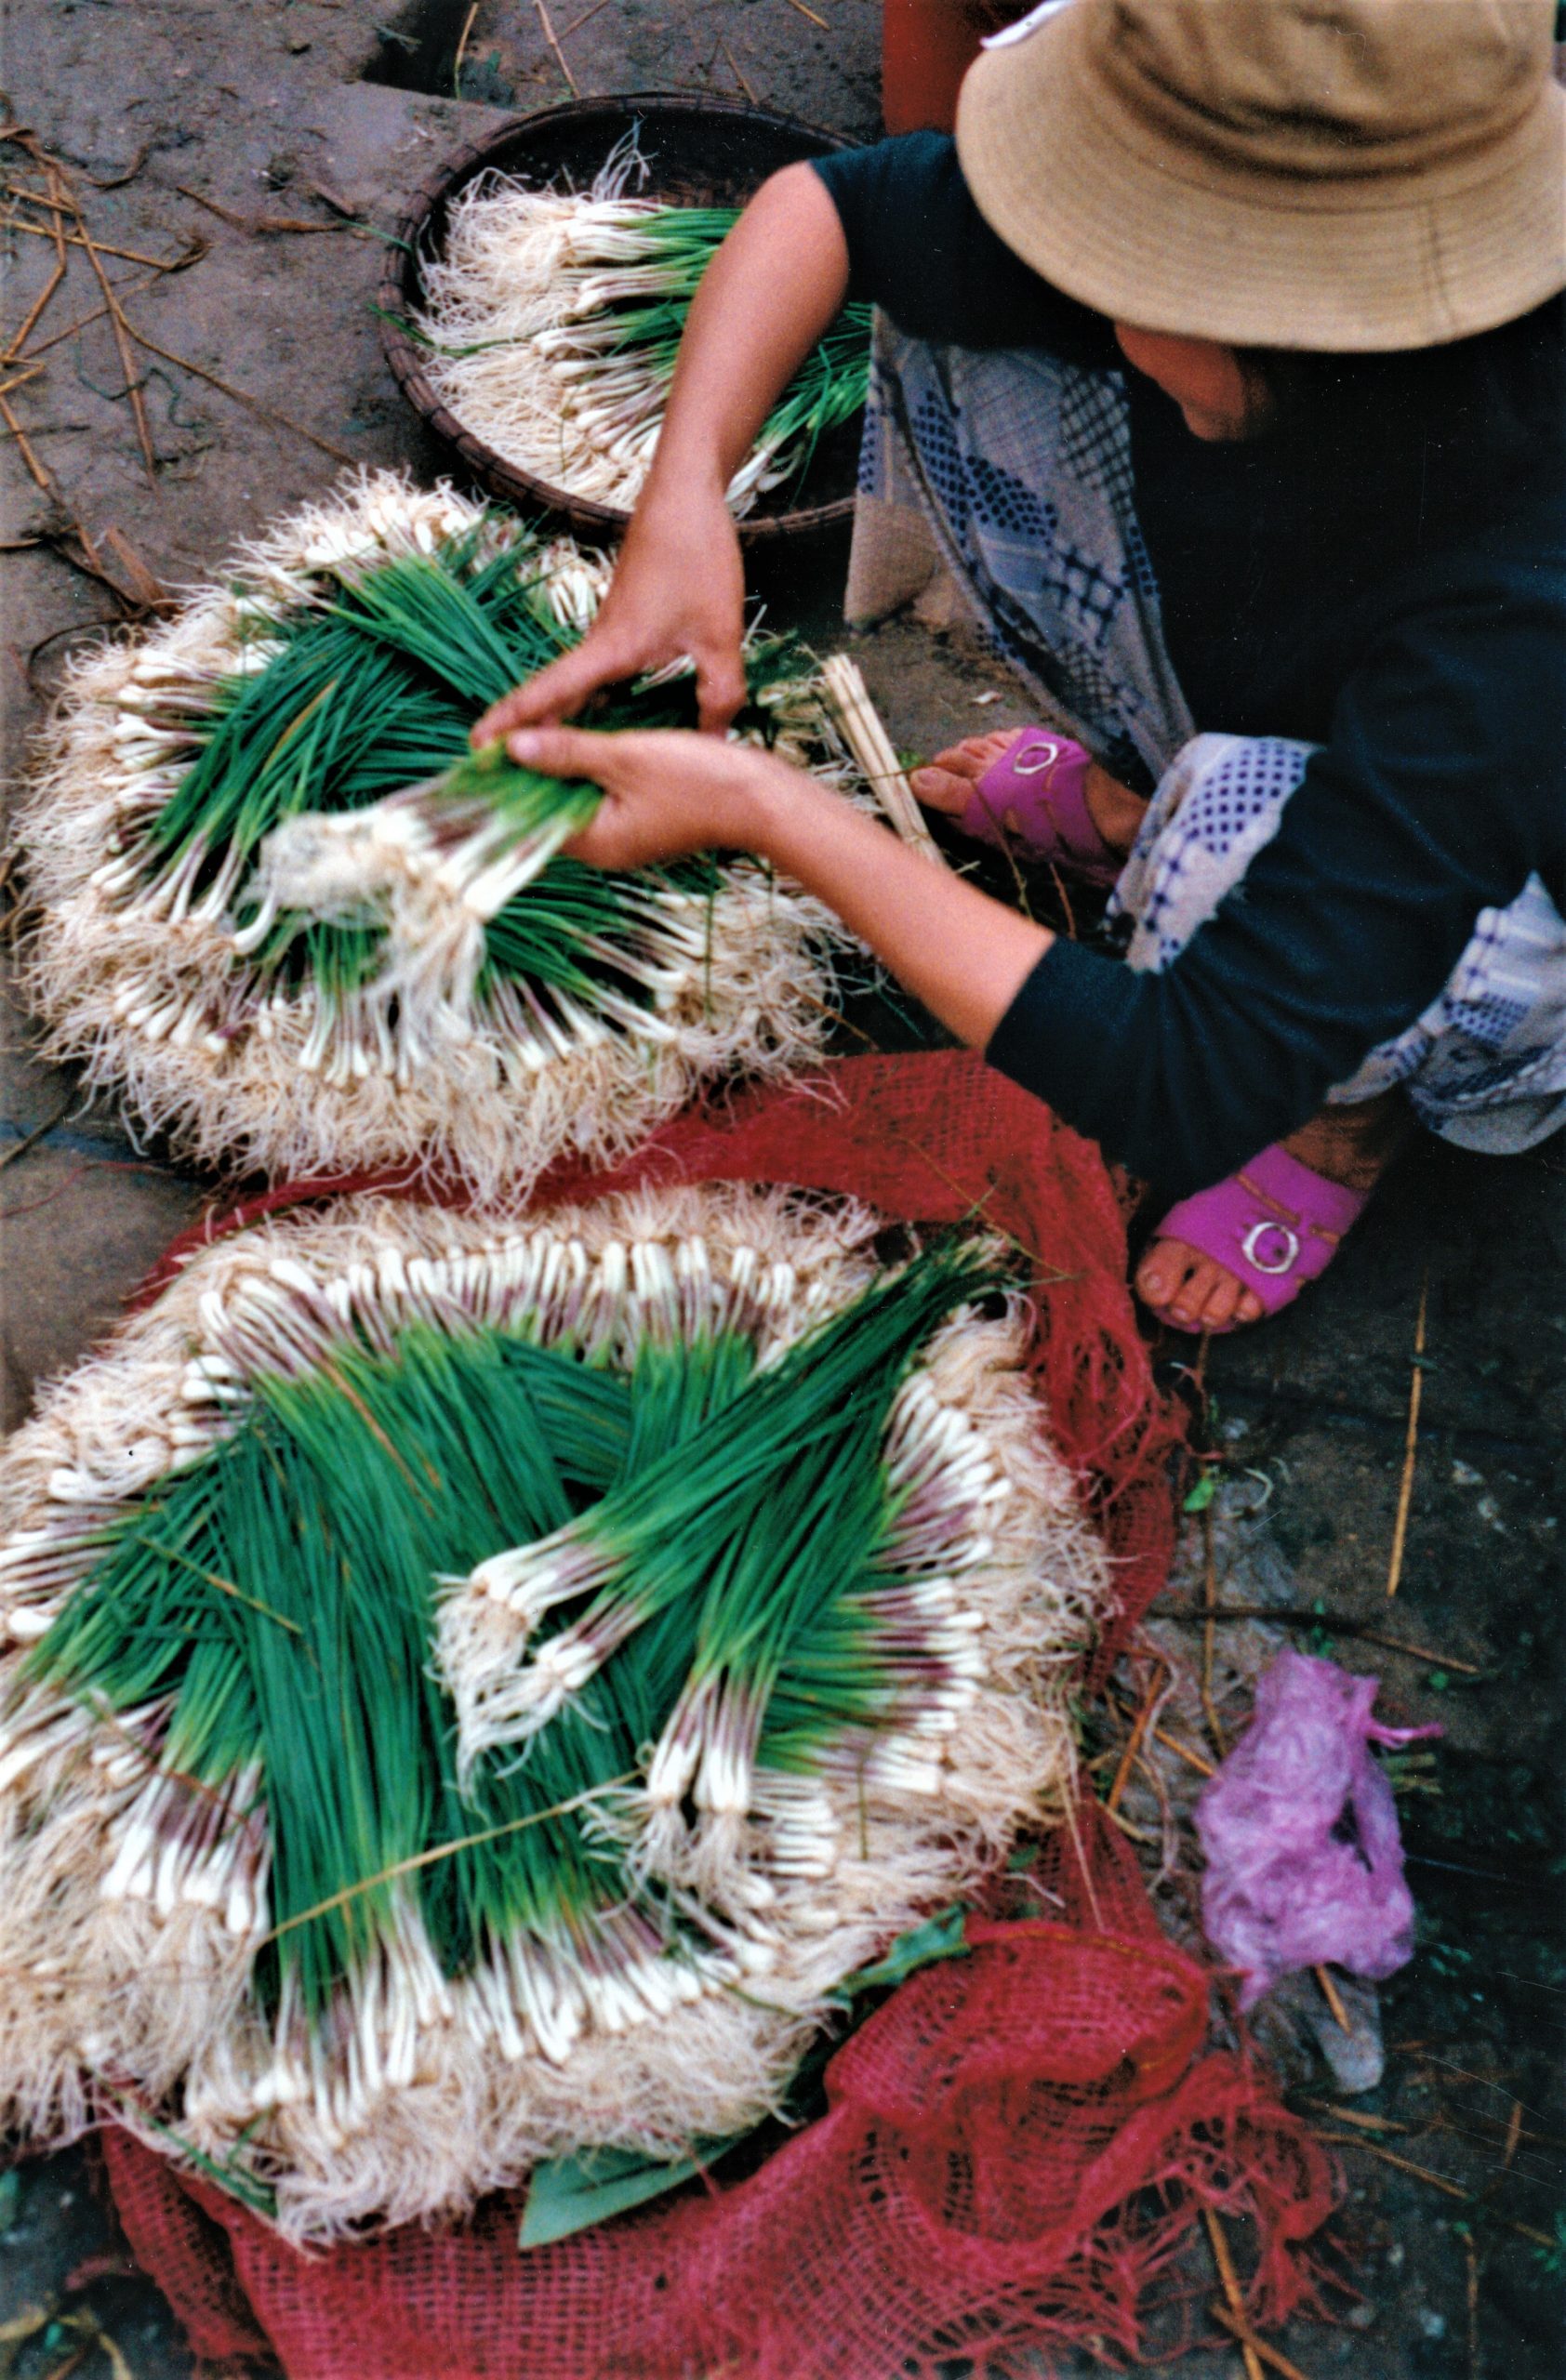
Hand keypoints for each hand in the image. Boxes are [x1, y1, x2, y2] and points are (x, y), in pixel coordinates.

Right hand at [473, 483, 746, 745]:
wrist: (686, 499)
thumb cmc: (695, 559)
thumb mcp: (718, 637)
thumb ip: (719, 694)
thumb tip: (713, 744)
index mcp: (609, 650)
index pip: (548, 694)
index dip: (511, 722)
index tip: (475, 746)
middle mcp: (599, 646)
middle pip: (551, 698)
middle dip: (526, 733)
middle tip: (497, 771)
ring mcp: (609, 637)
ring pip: (576, 690)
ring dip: (558, 722)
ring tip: (547, 764)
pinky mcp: (624, 628)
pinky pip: (598, 678)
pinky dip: (591, 706)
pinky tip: (606, 728)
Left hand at [504, 723, 787, 870]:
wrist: (762, 799)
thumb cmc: (697, 780)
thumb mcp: (625, 756)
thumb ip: (567, 751)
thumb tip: (511, 748)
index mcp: (597, 842)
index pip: (531, 822)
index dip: (505, 789)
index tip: (482, 758)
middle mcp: (607, 847)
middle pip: (549, 813)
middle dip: (526, 778)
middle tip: (496, 740)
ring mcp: (626, 835)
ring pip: (575, 802)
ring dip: (554, 772)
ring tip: (526, 735)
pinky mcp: (643, 819)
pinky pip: (600, 796)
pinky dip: (583, 773)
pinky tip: (572, 743)